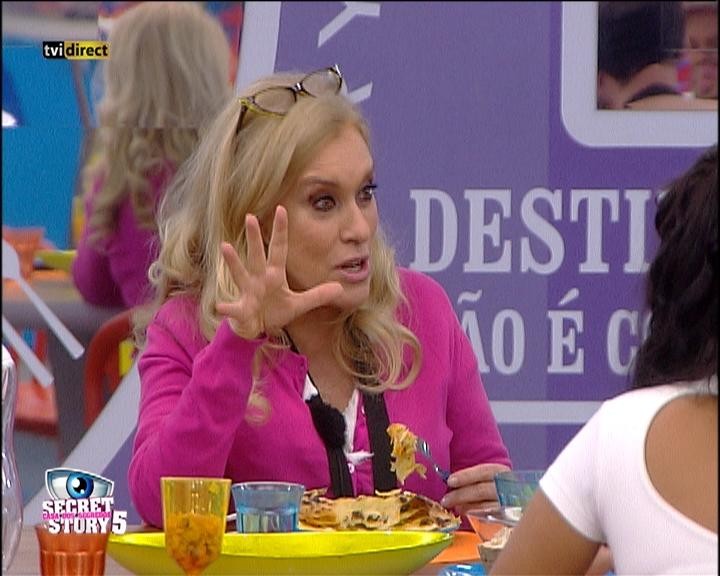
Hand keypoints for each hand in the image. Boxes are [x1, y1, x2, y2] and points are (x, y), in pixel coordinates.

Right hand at [215, 206, 342, 338]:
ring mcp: (248, 292)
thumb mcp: (299, 304)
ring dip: (233, 261)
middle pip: (257, 255)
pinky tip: (219, 306)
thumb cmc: (274, 311)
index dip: (281, 231)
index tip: (281, 209)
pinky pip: (233, 308)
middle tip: (251, 216)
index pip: (279, 249)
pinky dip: (227, 307)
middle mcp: (258, 279)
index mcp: (274, 275)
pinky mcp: (241, 309)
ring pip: (240, 274)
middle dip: (254, 238)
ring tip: (225, 246)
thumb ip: (317, 296)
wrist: (256, 329)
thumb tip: (341, 288)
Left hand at [440, 463, 509, 514]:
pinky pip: (493, 519)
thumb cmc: (496, 486)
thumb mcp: (488, 478)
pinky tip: (469, 515)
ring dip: (467, 508)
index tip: (450, 481)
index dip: (466, 476)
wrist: (516, 502)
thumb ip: (473, 479)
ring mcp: (510, 504)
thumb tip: (451, 483)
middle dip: (461, 495)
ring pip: (487, 507)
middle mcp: (508, 487)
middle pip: (483, 490)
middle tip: (445, 500)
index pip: (484, 471)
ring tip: (455, 508)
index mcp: (501, 473)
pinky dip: (479, 516)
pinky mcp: (510, 519)